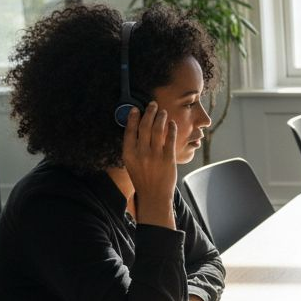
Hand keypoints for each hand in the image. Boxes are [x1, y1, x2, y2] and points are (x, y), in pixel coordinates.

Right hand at [122, 102, 177, 228]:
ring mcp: (155, 156)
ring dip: (160, 118)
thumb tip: (137, 127)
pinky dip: (171, 129)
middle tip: (152, 105)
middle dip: (149, 113)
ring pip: (158, 130)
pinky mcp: (168, 159)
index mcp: (129, 155)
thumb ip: (133, 147)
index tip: (136, 109)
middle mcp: (141, 154)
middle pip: (144, 127)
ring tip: (162, 111)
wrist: (154, 195)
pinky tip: (172, 123)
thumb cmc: (143, 178)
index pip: (129, 131)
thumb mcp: (131, 163)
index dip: (132, 118)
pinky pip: (170, 139)